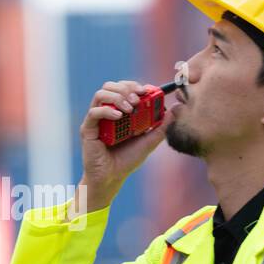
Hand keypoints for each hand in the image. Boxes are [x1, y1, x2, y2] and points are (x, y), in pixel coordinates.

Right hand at [77, 81, 174, 212]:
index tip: (147, 91)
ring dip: (118, 97)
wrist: (112, 178)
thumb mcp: (149, 141)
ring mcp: (96, 119)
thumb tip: (174, 110)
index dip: (135, 85)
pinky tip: (119, 117)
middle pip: (111, 86)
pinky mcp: (88, 129)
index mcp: (119, 111)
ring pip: (101, 94)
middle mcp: (106, 112)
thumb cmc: (127, 160)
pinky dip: (107, 110)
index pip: (124, 88)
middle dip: (126, 88)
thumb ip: (160, 127)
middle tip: (138, 99)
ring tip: (129, 109)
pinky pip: (94, 112)